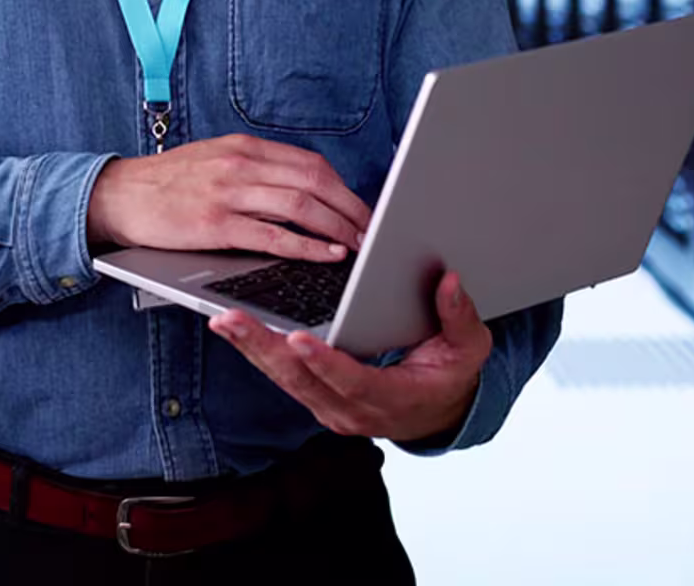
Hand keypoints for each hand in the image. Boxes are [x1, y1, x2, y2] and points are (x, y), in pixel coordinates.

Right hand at [87, 134, 372, 261]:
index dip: (345, 189)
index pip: (310, 164)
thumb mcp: (216, 162)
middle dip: (351, 209)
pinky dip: (306, 244)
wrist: (118, 194)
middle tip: (374, 231)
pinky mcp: (215, 223)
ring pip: (300, 205)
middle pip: (315, 181)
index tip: (365, 210)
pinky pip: (272, 234)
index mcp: (245, 148)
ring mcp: (228, 192)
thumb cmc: (169, 185)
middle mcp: (241, 164)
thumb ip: (256, 172)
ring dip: (337, 227)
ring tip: (358, 245)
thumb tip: (303, 192)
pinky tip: (325, 254)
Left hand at [209, 270, 492, 444]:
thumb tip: (450, 282)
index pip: (353, 382)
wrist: (438, 412)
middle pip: (302, 381)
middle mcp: (353, 410)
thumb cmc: (450, 374)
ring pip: (284, 379)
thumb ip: (460, 318)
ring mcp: (330, 406)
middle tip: (233, 320)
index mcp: (392, 399)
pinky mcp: (315, 396)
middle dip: (265, 348)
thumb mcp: (469, 348)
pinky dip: (258, 351)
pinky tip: (234, 326)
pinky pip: (282, 375)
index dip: (326, 363)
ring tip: (223, 319)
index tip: (300, 339)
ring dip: (253, 348)